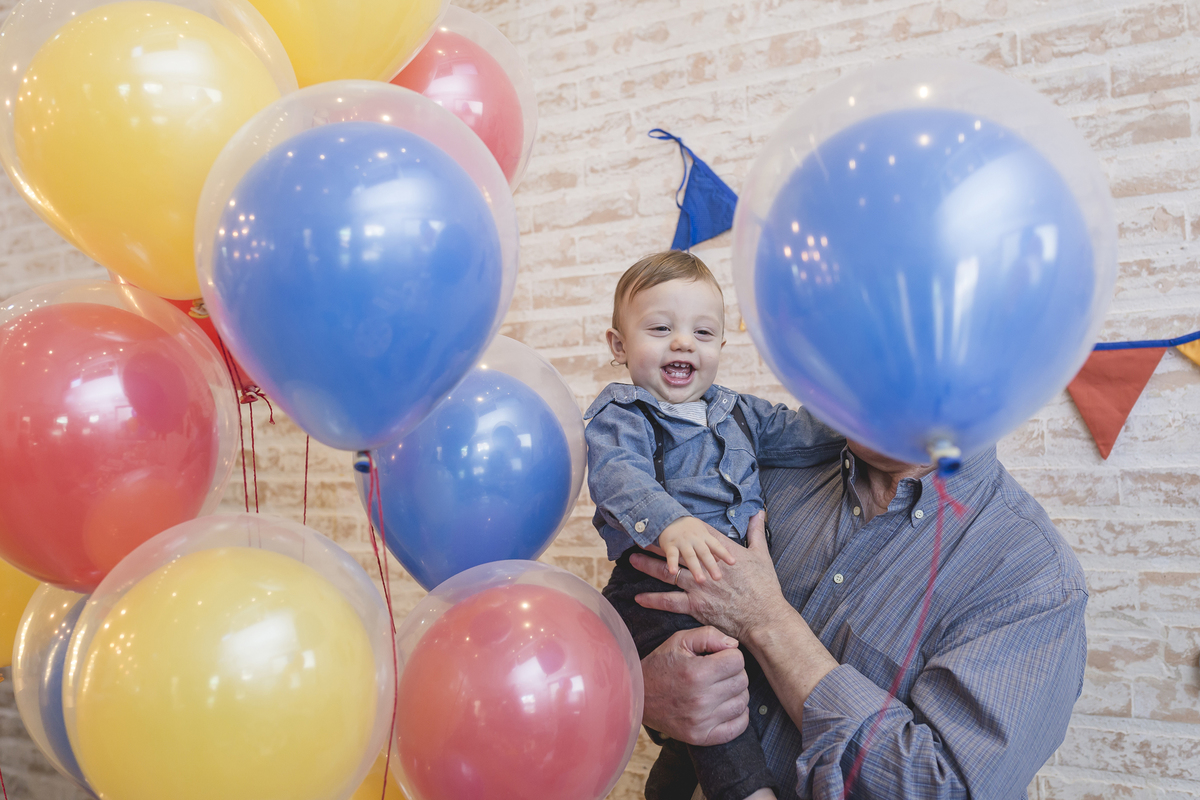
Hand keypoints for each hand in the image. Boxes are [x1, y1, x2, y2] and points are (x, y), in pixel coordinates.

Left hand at [634, 512, 788, 642]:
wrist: (764, 617)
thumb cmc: (765, 588)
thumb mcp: (762, 555)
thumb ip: (757, 532)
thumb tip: (759, 513)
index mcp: (721, 553)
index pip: (698, 535)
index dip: (683, 527)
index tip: (670, 519)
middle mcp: (705, 567)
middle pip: (677, 551)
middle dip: (658, 542)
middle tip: (641, 535)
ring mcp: (698, 586)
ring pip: (668, 573)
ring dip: (649, 566)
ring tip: (633, 560)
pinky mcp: (696, 605)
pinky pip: (669, 602)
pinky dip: (653, 600)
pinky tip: (638, 598)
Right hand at [640, 627, 750, 745]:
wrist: (637, 696)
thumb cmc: (659, 665)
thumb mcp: (679, 640)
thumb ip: (708, 635)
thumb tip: (734, 645)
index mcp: (697, 673)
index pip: (738, 661)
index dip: (730, 655)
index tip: (718, 657)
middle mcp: (701, 699)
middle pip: (742, 681)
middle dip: (733, 672)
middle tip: (718, 672)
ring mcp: (702, 721)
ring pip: (742, 703)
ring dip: (736, 693)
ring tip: (720, 688)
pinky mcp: (701, 737)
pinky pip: (737, 728)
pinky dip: (739, 716)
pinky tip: (726, 706)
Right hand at [657, 516, 735, 582]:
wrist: (668, 517)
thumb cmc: (688, 529)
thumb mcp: (702, 534)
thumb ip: (710, 547)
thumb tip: (719, 560)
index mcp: (704, 536)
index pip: (716, 546)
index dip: (724, 553)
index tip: (733, 562)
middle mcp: (694, 539)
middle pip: (704, 553)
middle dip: (711, 565)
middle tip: (718, 578)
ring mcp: (682, 542)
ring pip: (690, 556)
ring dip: (695, 568)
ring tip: (701, 580)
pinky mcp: (669, 545)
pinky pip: (671, 555)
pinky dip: (672, 563)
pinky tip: (673, 572)